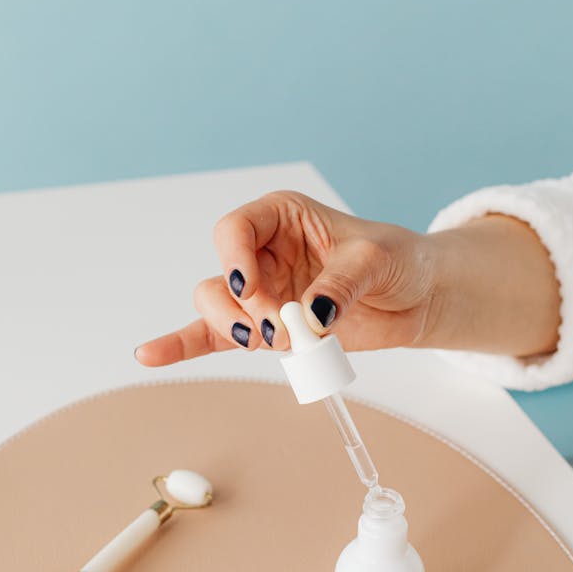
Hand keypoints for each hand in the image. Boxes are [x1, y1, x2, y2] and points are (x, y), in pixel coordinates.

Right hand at [135, 191, 446, 364]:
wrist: (420, 296)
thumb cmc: (398, 260)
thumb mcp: (376, 260)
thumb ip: (340, 284)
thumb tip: (311, 317)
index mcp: (282, 217)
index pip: (236, 228)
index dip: (234, 258)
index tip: (251, 288)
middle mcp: (264, 253)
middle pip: (222, 276)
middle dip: (243, 308)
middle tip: (280, 328)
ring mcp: (263, 293)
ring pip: (218, 308)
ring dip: (235, 329)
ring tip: (271, 342)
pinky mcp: (267, 328)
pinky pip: (216, 337)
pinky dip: (185, 346)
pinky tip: (152, 354)